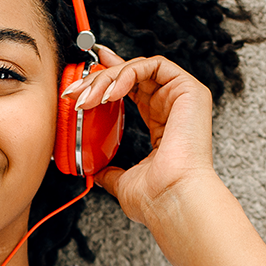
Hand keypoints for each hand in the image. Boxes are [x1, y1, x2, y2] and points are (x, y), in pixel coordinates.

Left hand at [61, 45, 219, 224]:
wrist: (172, 199)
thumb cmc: (157, 197)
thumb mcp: (124, 182)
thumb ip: (111, 173)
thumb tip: (96, 174)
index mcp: (161, 124)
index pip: (134, 89)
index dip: (110, 75)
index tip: (86, 72)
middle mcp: (172, 107)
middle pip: (132, 75)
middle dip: (99, 78)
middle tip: (75, 92)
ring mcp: (183, 97)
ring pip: (140, 68)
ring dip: (108, 78)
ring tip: (88, 98)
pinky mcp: (190, 90)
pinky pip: (155, 65)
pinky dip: (128, 74)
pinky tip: (110, 94)